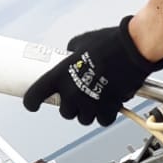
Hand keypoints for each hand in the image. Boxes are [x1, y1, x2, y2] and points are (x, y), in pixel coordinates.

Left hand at [22, 16, 162, 127]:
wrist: (131, 50)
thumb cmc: (108, 43)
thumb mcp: (81, 42)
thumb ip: (71, 52)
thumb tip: (71, 54)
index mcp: (60, 76)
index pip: (35, 95)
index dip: (31, 102)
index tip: (32, 104)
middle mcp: (72, 93)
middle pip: (65, 112)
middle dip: (71, 107)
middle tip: (79, 97)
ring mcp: (90, 103)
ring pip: (84, 119)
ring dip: (88, 112)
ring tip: (95, 101)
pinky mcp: (108, 109)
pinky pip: (103, 120)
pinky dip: (105, 116)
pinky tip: (108, 106)